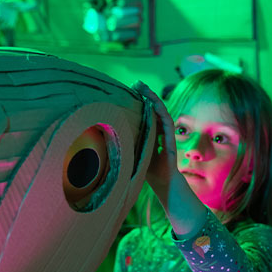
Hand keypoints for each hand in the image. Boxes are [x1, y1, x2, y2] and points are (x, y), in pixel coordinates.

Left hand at [132, 81, 207, 236]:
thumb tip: (101, 142)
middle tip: (136, 82)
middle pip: (154, 110)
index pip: (146, 115)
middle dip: (146, 96)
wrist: (165, 188)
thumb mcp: (132, 158)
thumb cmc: (148, 175)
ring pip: (161, 114)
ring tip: (144, 87)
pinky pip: (168, 124)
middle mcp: (160, 135)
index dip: (139, 103)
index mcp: (150, 137)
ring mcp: (167, 138)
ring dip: (154, 99)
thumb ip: (124, 148)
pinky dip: (161, 112)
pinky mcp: (171, 143)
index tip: (128, 91)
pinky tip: (154, 103)